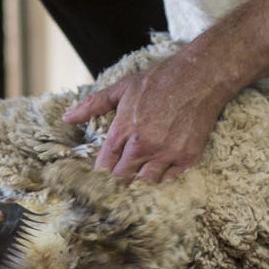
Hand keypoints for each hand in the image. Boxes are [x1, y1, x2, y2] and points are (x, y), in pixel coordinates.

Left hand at [62, 50, 229, 182]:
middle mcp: (143, 145)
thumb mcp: (122, 88)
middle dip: (116, 187)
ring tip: (135, 188)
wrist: (201, 76)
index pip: (104, 166)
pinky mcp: (187, 157)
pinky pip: (170, 180)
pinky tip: (158, 178)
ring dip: (139, 185)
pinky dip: (163, 181)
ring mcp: (167, 153)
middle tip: (112, 192)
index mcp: (123, 129)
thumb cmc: (160, 79)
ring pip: (146, 185)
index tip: (96, 185)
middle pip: (123, 180)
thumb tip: (67, 118)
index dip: (98, 178)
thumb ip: (93, 105)